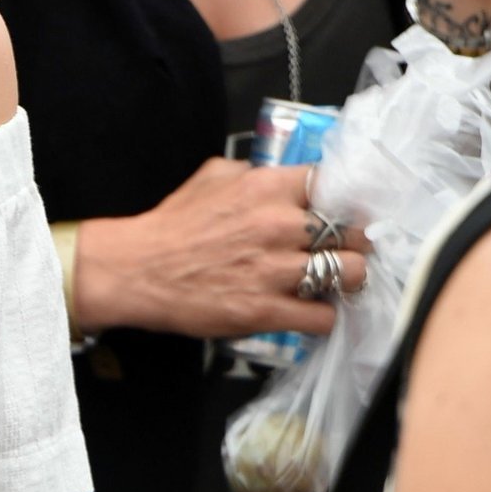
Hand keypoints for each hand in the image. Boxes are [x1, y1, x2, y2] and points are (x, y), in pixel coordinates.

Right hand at [73, 158, 369, 340]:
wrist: (136, 270)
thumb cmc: (171, 227)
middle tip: (345, 251)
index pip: (338, 184)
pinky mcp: (265, 310)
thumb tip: (278, 177)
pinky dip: (323, 318)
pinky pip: (322, 317)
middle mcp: (279, 226)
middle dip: (355, 243)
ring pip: (350, 274)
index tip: (348, 213)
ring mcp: (275, 270)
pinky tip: (311, 313)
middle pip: (355, 231)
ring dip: (347, 281)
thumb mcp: (211, 177)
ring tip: (333, 284)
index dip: (349, 201)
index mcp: (268, 188)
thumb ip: (252, 173)